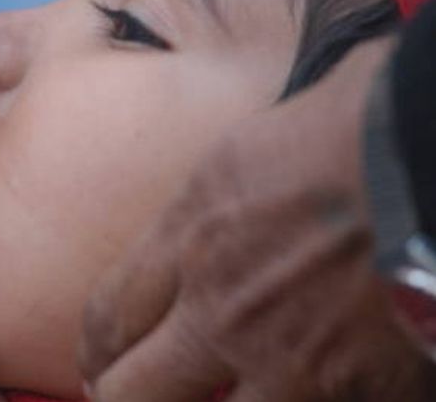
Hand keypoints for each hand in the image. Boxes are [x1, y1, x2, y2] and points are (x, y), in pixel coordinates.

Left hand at [79, 42, 435, 400]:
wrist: (428, 143)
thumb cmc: (352, 121)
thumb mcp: (248, 153)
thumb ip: (208, 208)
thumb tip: (201, 232)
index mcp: (192, 230)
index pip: (109, 314)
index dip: (94, 350)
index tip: (96, 363)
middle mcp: (221, 301)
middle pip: (129, 389)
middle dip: (119, 395)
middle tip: (122, 394)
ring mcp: (283, 350)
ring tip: (209, 398)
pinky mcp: (350, 383)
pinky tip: (301, 390)